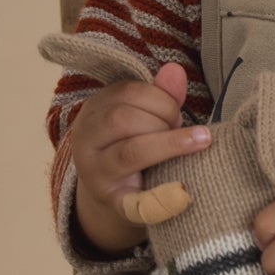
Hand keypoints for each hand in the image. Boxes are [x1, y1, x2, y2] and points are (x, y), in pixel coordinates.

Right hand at [70, 62, 210, 253]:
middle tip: (184, 131)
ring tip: (189, 145)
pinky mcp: (114, 204)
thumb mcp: (142, 118)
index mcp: (92, 113)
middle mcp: (85, 141)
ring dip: (168, 144)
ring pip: (130, 152)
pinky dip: (164, 198)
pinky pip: (137, 200)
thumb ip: (160, 95)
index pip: (125, 93)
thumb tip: (176, 70)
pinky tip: (185, 192)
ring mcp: (96, 174)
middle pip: (122, 119)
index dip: (160, 98)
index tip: (176, 113)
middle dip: (162, 120)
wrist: (113, 198)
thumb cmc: (132, 149)